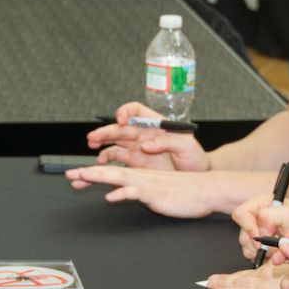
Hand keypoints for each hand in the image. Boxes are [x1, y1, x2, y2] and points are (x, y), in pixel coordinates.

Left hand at [63, 164, 219, 218]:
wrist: (205, 191)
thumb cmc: (184, 193)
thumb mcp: (158, 192)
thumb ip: (141, 191)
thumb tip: (125, 195)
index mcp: (140, 176)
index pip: (112, 173)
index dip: (93, 174)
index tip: (75, 176)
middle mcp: (141, 176)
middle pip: (110, 172)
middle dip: (88, 173)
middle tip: (69, 175)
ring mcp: (148, 183)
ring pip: (119, 177)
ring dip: (99, 177)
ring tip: (82, 177)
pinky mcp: (156, 193)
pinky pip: (136, 192)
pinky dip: (123, 193)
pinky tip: (111, 197)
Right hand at [87, 102, 210, 171]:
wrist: (196, 177)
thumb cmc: (195, 157)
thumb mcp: (187, 145)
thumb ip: (167, 142)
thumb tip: (147, 144)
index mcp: (155, 124)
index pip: (136, 111)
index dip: (126, 112)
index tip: (121, 121)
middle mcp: (144, 134)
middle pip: (121, 128)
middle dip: (106, 130)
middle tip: (93, 136)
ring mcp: (138, 148)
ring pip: (115, 141)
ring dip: (102, 142)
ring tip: (92, 145)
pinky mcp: (135, 163)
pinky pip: (117, 157)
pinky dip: (107, 158)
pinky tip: (101, 161)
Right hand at [229, 195, 288, 261]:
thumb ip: (272, 217)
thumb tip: (259, 231)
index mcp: (261, 203)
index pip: (241, 214)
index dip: (251, 227)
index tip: (267, 235)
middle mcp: (254, 217)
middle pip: (243, 233)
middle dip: (260, 244)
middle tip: (275, 247)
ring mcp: (253, 233)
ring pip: (246, 246)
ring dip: (263, 252)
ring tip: (279, 250)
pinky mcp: (255, 247)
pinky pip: (251, 255)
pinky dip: (263, 257)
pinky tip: (275, 253)